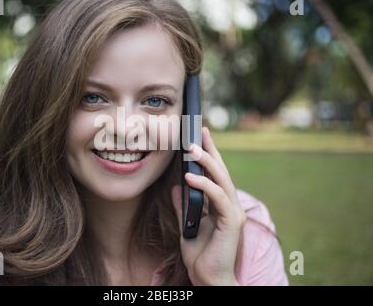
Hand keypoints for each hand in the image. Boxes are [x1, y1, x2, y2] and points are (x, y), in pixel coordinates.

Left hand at [171, 127, 245, 285]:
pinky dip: (204, 186)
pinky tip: (189, 178)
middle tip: (199, 130)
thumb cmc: (200, 254)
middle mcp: (230, 205)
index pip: (215, 174)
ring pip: (222, 180)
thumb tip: (176, 187)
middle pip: (221, 171)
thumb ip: (184, 205)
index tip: (199, 135)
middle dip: (210, 150)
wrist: (208, 278)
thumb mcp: (187, 225)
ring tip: (191, 149)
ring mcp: (233, 213)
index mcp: (221, 204)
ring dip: (207, 163)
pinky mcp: (231, 222)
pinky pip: (217, 199)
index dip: (209, 154)